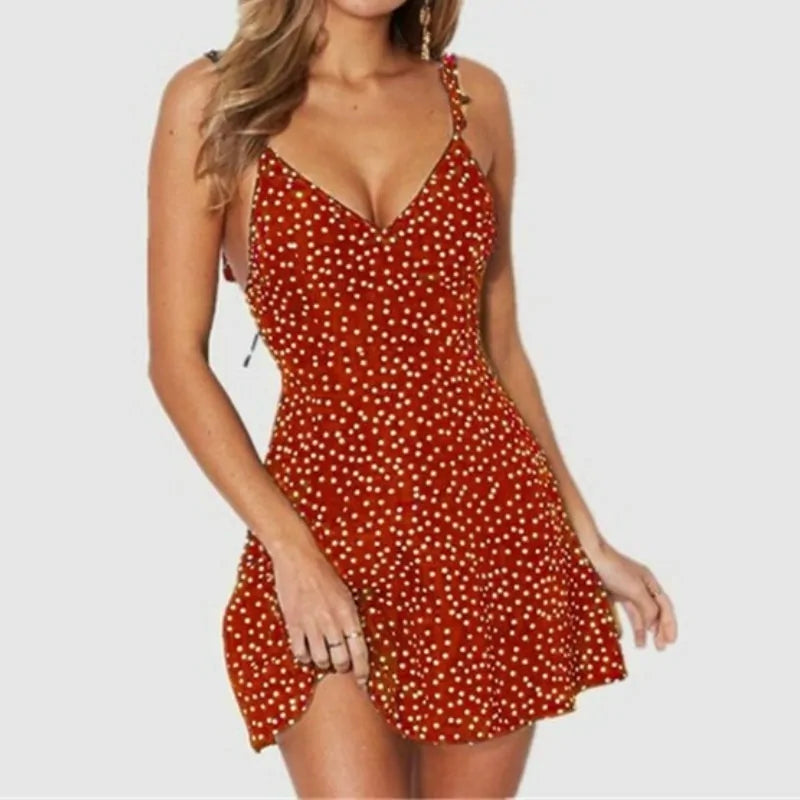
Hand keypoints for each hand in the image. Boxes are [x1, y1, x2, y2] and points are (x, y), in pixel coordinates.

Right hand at [269, 531, 368, 689]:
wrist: (299, 559)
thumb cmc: (323, 574)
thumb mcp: (345, 593)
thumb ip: (350, 617)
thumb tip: (355, 640)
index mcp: (348, 613)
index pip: (360, 650)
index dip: (362, 670)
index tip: (363, 681)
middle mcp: (332, 621)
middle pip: (341, 661)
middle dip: (342, 667)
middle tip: (340, 665)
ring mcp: (312, 624)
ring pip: (321, 660)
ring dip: (323, 662)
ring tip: (322, 656)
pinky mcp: (294, 624)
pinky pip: (300, 653)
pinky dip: (304, 656)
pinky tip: (306, 650)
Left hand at [584, 537, 677, 650]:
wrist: (587, 555)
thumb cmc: (612, 568)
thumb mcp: (636, 589)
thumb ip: (648, 608)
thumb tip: (652, 624)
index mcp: (649, 581)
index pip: (664, 605)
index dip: (669, 624)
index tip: (670, 641)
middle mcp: (639, 585)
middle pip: (653, 610)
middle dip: (658, 629)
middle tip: (660, 648)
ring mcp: (624, 589)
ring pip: (638, 612)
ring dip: (641, 629)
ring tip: (641, 645)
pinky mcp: (610, 592)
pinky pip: (622, 611)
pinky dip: (624, 622)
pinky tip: (623, 635)